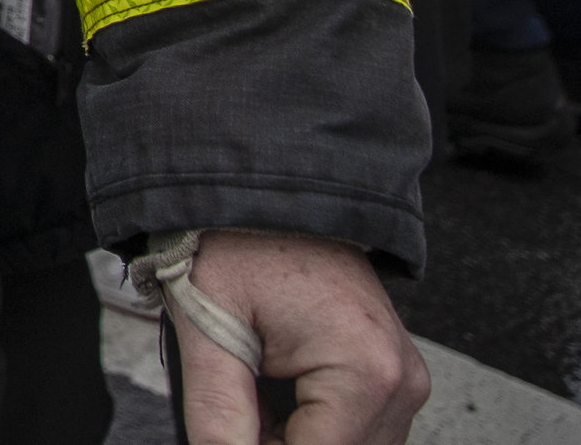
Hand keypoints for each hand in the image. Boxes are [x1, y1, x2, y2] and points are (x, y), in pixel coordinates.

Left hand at [173, 232, 425, 444]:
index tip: (224, 431)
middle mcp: (402, 383)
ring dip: (294, 436)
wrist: (266, 192)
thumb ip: (217, 412)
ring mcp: (405, 382)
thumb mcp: (208, 329)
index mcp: (366, 372)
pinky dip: (311, 424)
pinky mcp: (394, 377)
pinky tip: (275, 387)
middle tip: (237, 396)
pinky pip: (354, 430)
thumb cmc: (237, 244)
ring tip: (253, 383)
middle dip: (275, 442)